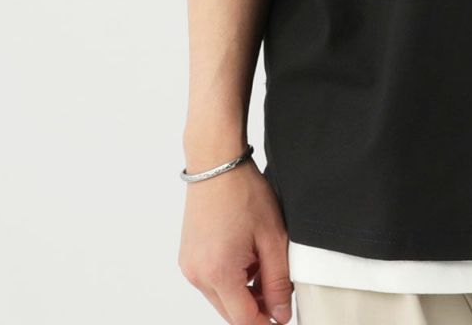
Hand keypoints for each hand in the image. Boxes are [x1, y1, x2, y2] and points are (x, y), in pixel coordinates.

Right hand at [178, 160, 292, 323]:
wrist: (217, 163)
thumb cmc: (243, 192)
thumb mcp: (272, 237)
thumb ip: (278, 280)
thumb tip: (280, 313)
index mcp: (218, 273)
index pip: (244, 320)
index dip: (267, 321)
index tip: (283, 316)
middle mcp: (198, 276)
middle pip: (231, 313)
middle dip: (257, 307)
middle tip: (279, 287)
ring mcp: (189, 267)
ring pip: (221, 298)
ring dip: (244, 292)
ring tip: (263, 261)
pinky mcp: (188, 257)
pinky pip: (212, 282)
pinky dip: (231, 278)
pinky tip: (246, 254)